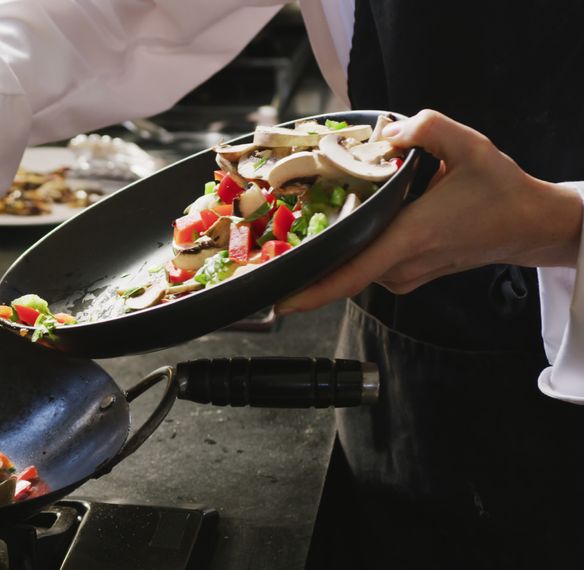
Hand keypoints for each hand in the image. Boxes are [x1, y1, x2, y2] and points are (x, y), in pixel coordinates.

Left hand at [277, 109, 582, 314]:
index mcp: (409, 239)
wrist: (528, 224)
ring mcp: (403, 277)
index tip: (277, 300)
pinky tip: (346, 222)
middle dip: (304, 258)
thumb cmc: (500, 190)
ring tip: (308, 221)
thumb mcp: (470, 146)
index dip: (311, 292)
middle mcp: (401, 266)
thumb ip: (427, 128)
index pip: (350, 275)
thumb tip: (387, 133)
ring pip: (353, 261)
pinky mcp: (404, 277)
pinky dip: (352, 246)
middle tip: (267, 243)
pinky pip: (366, 262)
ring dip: (332, 245)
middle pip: (340, 268)